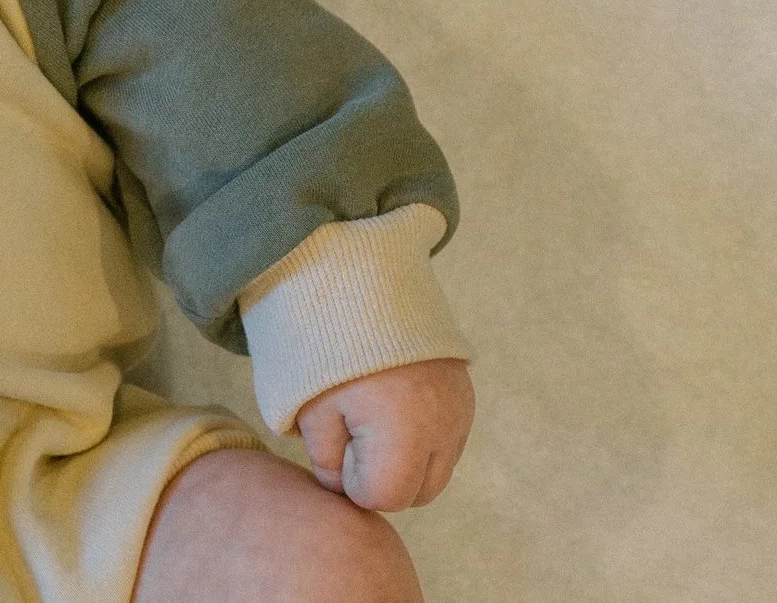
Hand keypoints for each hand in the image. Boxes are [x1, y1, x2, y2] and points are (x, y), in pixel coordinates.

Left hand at [294, 357, 473, 511]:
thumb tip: (342, 486)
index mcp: (405, 434)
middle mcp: (444, 428)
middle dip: (382, 479)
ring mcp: (461, 412)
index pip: (384, 497)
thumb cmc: (327, 344)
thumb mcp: (311, 407)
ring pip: (437, 471)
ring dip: (405, 463)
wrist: (362, 279)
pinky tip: (392, 408)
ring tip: (371, 421)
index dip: (352, 483)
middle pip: (417, 493)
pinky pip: (448, 442)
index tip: (335, 448)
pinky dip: (422, 440)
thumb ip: (326, 459)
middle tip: (351, 437)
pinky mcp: (466, 396)